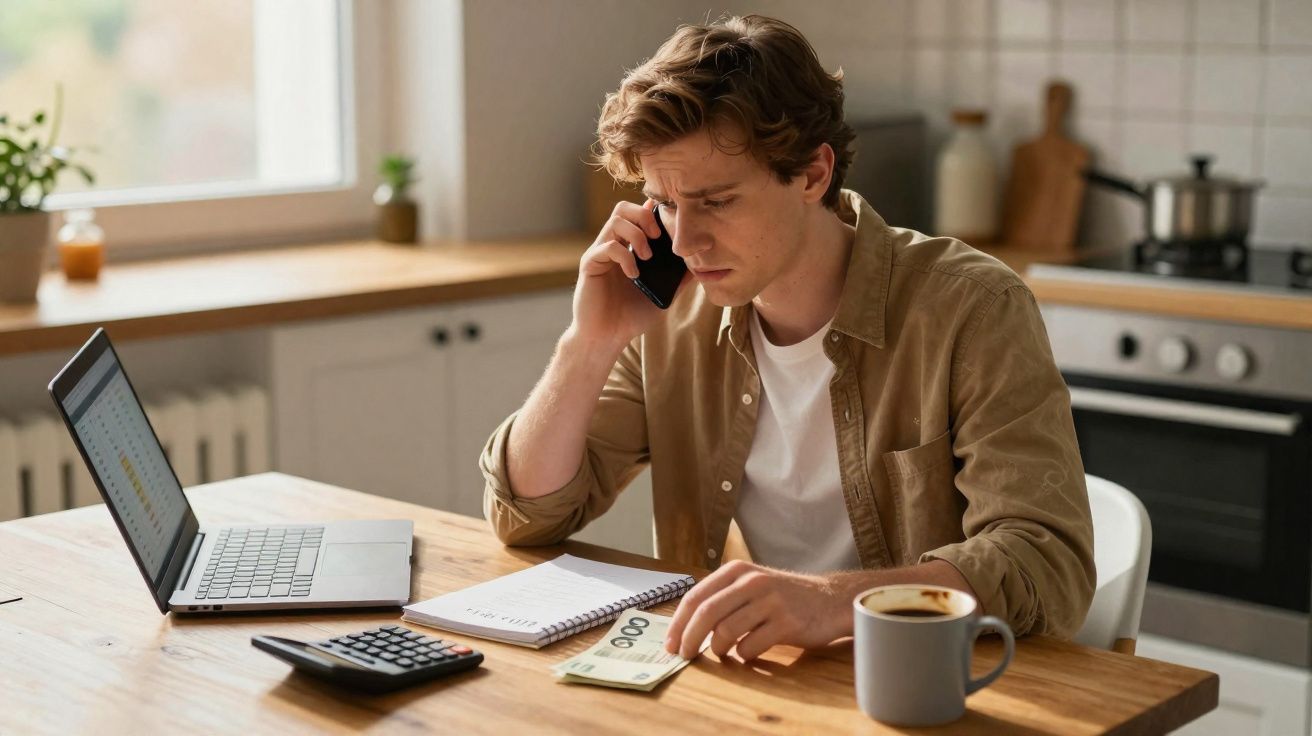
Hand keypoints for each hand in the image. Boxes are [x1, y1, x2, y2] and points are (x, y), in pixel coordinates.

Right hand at [570, 199, 672, 350]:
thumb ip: (678, 277)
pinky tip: (634, 275)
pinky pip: (607, 246)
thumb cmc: (631, 317)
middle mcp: (612, 244)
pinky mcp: (590, 264)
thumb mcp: (663, 294)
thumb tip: (702, 264)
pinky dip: (625, 257)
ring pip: (615, 220)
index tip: (670, 229)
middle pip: (624, 207)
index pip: (639, 214)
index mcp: (628, 247)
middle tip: (658, 238)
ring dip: (637, 235)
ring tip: (647, 258)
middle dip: (645, 217)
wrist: (607, 338)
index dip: (654, 212)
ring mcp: (600, 252)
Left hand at [663, 561, 850, 661]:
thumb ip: (722, 598)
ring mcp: (770, 601)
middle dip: (690, 638)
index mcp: (737, 570)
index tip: (671, 643)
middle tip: (685, 656)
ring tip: (724, 652)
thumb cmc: (782, 597)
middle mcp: (752, 582)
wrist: (829, 600)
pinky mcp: (786, 623)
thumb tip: (685, 627)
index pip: (696, 596)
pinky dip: (743, 655)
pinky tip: (749, 652)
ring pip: (726, 631)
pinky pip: (751, 647)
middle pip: (706, 613)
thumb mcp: (751, 585)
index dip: (678, 623)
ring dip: (719, 649)